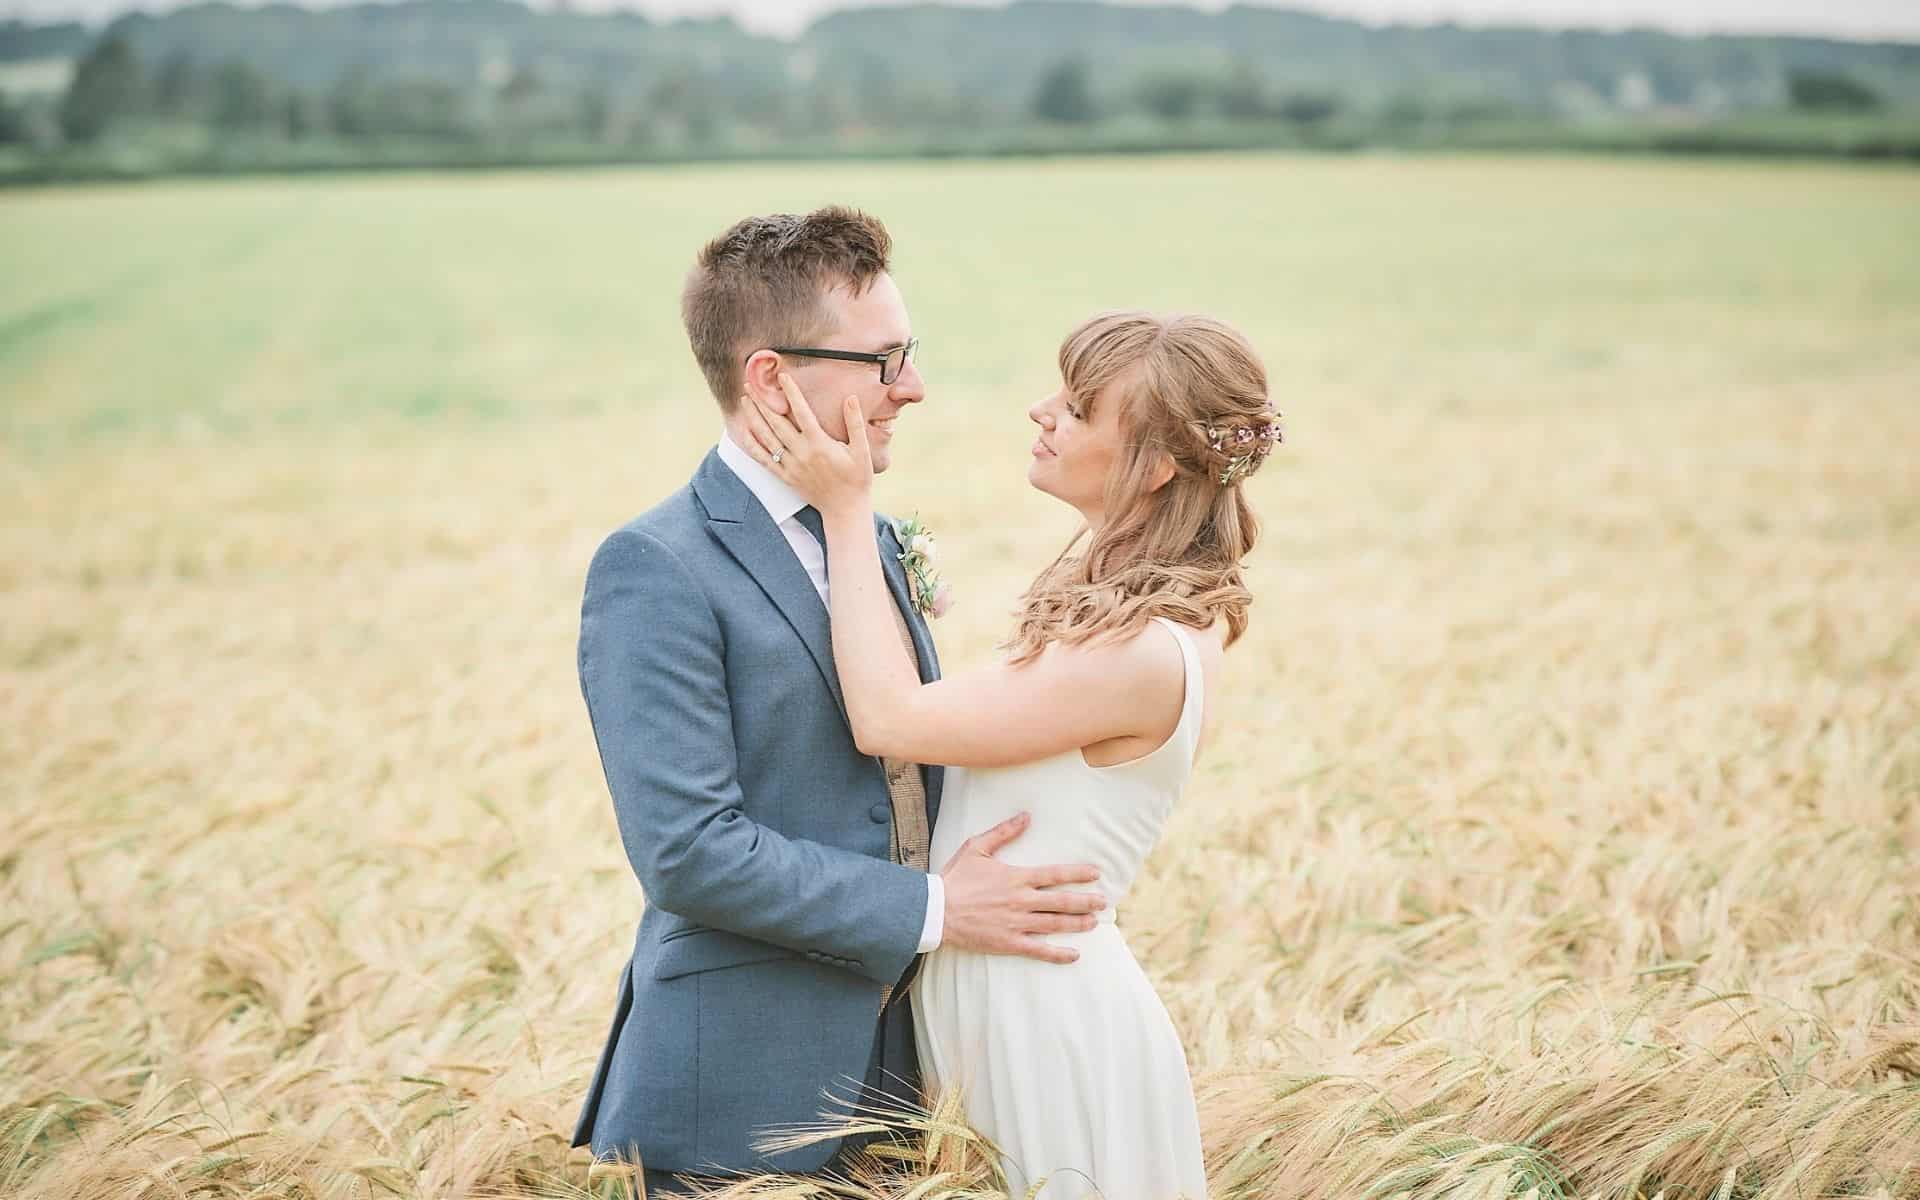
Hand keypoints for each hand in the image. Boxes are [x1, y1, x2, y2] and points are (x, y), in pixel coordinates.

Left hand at [741, 372, 873, 519]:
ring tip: (744, 400)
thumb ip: (854, 423)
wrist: (845, 509)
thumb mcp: (862, 450)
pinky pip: (763, 459)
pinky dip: (752, 444)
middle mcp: (802, 453)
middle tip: (750, 384)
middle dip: (763, 401)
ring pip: (766, 438)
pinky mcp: (785, 477)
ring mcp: (791, 466)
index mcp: (820, 444)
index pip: (802, 412)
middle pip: (777, 422)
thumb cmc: (857, 479)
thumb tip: (851, 398)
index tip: (782, 376)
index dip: (791, 392)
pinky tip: (743, 431)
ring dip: (754, 418)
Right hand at [938, 812, 1105, 964]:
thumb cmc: (955, 878)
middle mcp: (1021, 901)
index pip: (1055, 874)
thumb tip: (1026, 816)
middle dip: (1086, 901)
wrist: (935, 911)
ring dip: (1078, 923)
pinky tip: (1074, 954)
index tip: (1096, 873)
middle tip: (1104, 902)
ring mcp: (1017, 923)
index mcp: (1016, 877)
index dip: (1078, 873)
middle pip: (1062, 901)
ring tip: (1094, 922)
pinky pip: (1039, 950)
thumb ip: (1003, 832)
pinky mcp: (1009, 943)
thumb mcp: (976, 847)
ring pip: (1055, 924)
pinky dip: (1058, 953)